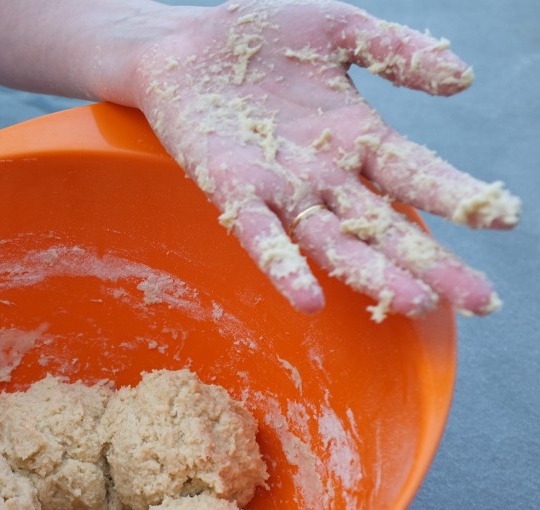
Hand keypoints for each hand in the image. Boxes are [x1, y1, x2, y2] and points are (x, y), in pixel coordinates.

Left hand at [132, 0, 519, 317]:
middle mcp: (323, 174)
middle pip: (385, 225)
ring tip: (412, 303)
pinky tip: (310, 300)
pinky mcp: (231, 189)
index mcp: (355, 137)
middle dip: (431, 262)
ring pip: (333, 240)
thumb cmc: (258, 39)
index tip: (504, 218)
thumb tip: (464, 79)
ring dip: (370, 272)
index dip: (457, 196)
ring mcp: (278, 187)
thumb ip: (398, 52)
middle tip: (479, 300)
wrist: (182, 44)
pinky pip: (262, 235)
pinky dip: (285, 266)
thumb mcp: (340, 31)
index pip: (416, 174)